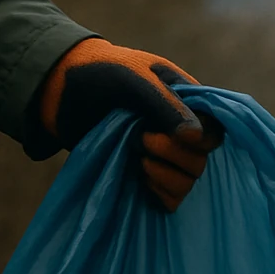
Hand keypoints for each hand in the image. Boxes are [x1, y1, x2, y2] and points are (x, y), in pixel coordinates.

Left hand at [37, 38, 223, 211]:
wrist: (60, 92)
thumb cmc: (100, 75)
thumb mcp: (133, 79)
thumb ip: (165, 105)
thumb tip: (195, 137)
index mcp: (186, 103)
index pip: (214, 131)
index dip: (200, 141)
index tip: (169, 134)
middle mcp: (178, 131)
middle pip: (200, 161)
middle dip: (172, 156)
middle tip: (140, 140)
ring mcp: (161, 156)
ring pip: (187, 182)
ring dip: (165, 177)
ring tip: (137, 160)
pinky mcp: (145, 176)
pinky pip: (170, 198)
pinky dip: (160, 194)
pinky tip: (139, 179)